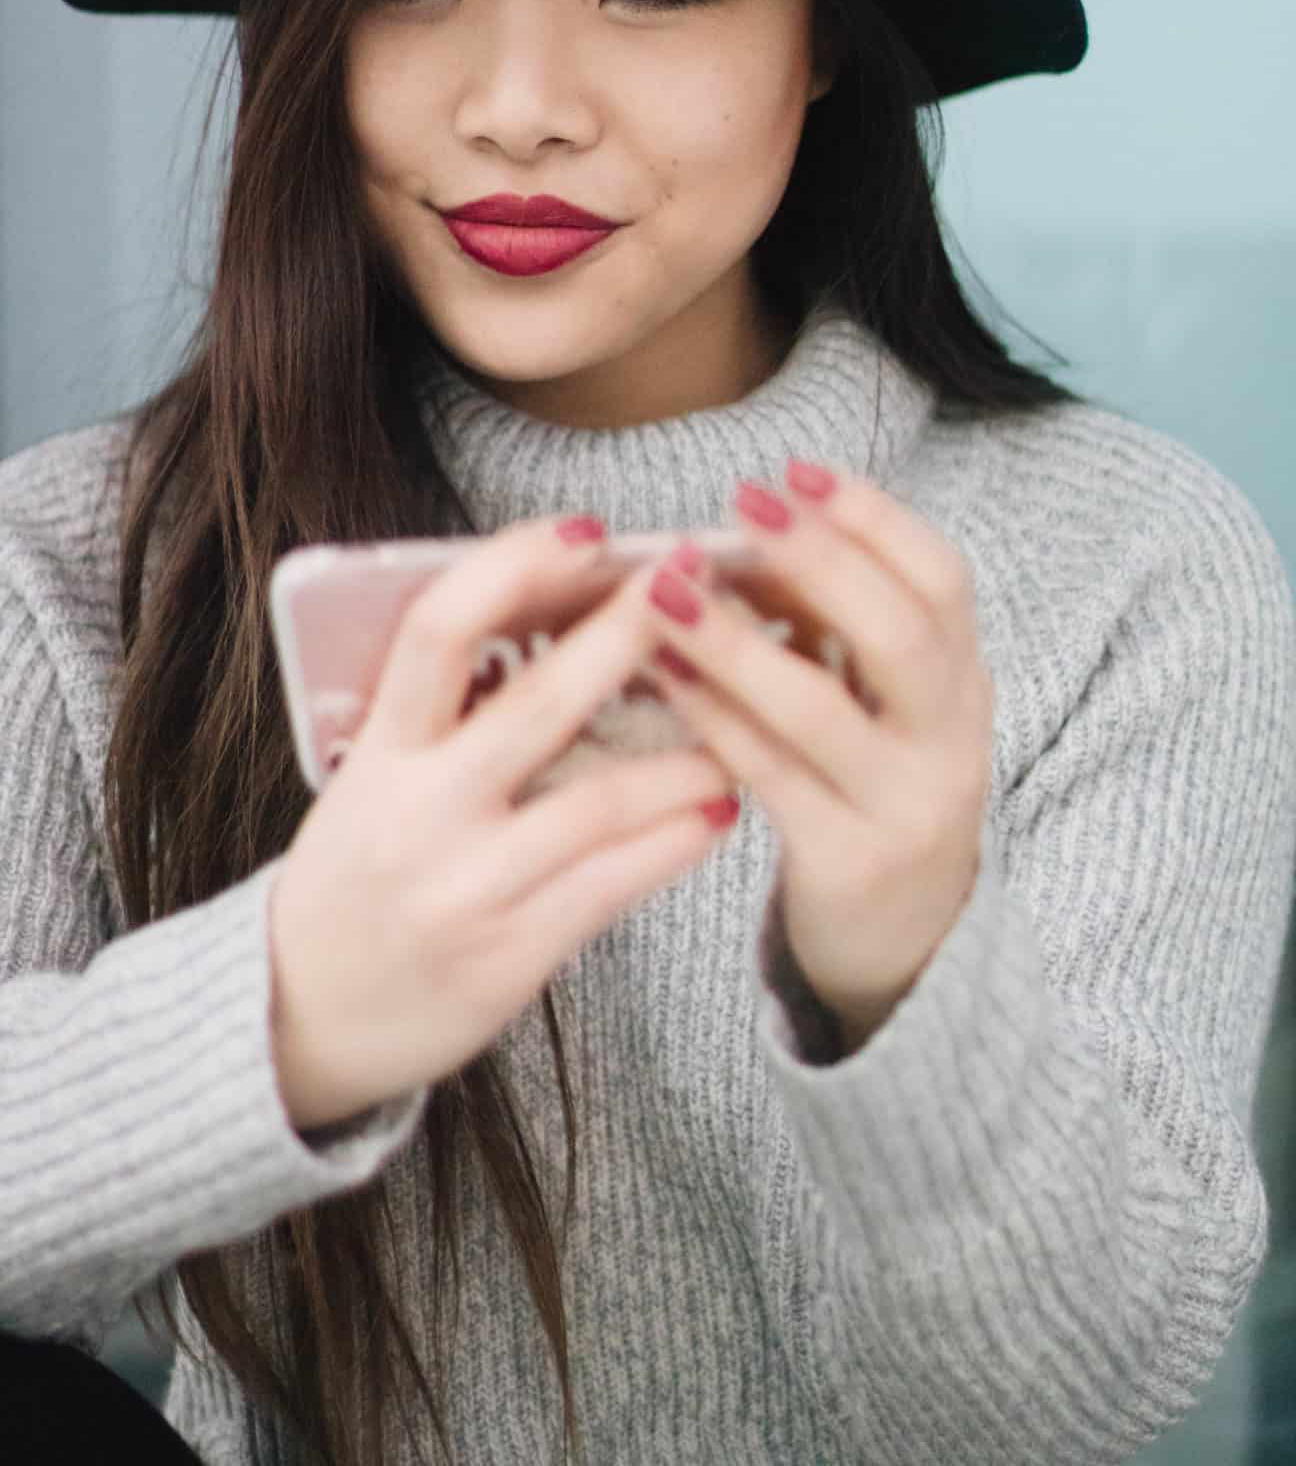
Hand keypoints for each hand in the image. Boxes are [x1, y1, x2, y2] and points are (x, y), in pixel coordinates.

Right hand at [268, 520, 736, 1131]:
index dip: (512, 568)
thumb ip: (445, 713)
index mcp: (378, 751)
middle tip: (695, 583)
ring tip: (743, 722)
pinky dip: (675, 841)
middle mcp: (417, 813)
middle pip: (536, 704)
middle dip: (625, 634)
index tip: (585, 530)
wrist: (300, 1017)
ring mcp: (465, 889)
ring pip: (597, 804)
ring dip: (685, 755)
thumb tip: (559, 611)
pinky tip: (719, 809)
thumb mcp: (370, 778)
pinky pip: (611, 887)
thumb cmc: (356, 872)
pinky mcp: (507, 958)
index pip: (436, 632)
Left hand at [644, 463, 991, 1050]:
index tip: (797, 473)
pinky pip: (770, 776)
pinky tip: (660, 673)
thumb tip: (741, 533)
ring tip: (666, 587)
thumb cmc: (871, 788)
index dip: (874, 519)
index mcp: (965, 682)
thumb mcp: (884, 705)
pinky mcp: (850, 863)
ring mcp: (906, 806)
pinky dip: (712, 716)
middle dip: (819, 560)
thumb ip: (835, 628)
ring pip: (820, 710)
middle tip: (741, 509)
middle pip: (902, 633)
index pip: (943, 580)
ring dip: (736, 639)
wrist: (907, 942)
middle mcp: (952, 739)